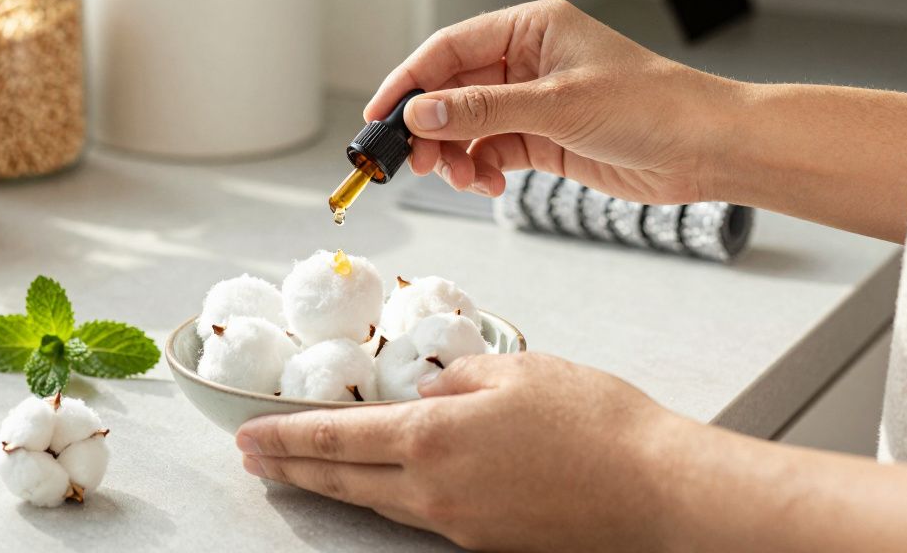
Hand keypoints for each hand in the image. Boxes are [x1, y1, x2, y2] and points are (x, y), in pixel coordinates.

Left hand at [235, 353, 682, 551]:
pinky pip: (419, 518)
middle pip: (342, 480)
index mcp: (433, 439)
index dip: (285, 437)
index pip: (336, 438)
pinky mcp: (486, 545)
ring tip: (303, 472)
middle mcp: (434, 491)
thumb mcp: (518, 371)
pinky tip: (383, 487)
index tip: (247, 435)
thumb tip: (428, 392)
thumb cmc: (598, 424)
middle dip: (290, 467)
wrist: (659, 494)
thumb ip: (457, 378)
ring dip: (333, 486)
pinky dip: (386, 499)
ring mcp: (459, 526)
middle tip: (252, 459)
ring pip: (377, 503)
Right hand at [365, 0, 741, 204]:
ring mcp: (533, 100)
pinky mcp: (544, 137)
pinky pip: (491, 151)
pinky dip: (481, 169)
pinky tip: (490, 184)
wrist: (707, 149)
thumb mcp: (557, 104)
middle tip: (412, 161)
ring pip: (467, 126)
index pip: (449, 48)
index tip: (380, 116)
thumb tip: (419, 114)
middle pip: (452, 90)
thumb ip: (482, 110)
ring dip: (455, 155)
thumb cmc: (652, 105)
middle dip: (430, 127)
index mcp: (530, 27)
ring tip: (461, 179)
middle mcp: (527, 59)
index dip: (409, 81)